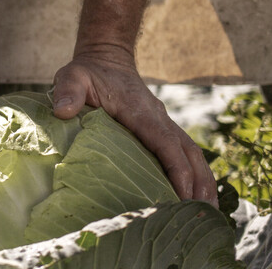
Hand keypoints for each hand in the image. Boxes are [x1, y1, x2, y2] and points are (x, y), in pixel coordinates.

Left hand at [51, 44, 217, 206]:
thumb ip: (68, 92)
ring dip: (203, 180)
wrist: (107, 59)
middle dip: (199, 182)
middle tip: (205, 213)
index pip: (166, 142)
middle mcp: (159, 118)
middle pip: (189, 152)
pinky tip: (196, 196)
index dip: (177, 169)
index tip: (184, 195)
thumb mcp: (73, 77)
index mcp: (141, 111)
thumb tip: (63, 112)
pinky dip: (195, 174)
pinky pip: (184, 153)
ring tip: (209, 211)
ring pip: (192, 153)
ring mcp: (163, 123)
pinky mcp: (162, 130)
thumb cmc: (88, 73)